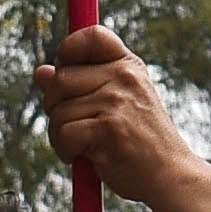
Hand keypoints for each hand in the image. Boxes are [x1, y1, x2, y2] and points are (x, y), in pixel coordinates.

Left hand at [35, 26, 197, 203]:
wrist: (170, 176)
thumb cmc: (141, 142)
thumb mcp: (119, 103)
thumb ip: (81, 84)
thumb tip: (40, 72)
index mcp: (128, 66)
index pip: (92, 35)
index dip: (68, 48)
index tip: (65, 71)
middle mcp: (123, 78)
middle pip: (60, 78)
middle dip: (55, 105)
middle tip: (75, 125)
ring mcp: (116, 102)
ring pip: (58, 110)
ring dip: (60, 134)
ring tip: (84, 146)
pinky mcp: (107, 129)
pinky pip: (63, 133)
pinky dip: (66, 150)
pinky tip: (85, 157)